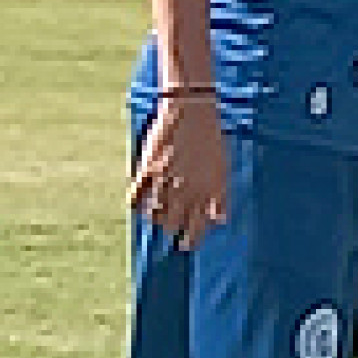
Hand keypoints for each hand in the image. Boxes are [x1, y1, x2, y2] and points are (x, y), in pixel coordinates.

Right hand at [132, 101, 230, 248]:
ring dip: (155, 218)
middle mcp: (188, 190)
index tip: (186, 245)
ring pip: (154, 214)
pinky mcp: (149, 169)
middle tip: (169, 231)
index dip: (192, 238)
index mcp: (209, 191)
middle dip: (172, 230)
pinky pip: (136, 196)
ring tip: (156, 218)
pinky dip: (135, 203)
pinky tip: (137, 204)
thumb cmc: (211, 140)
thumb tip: (220, 221)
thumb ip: (220, 197)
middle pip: (174, 225)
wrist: (192, 112)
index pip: (199, 226)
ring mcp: (167, 180)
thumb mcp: (222, 168)